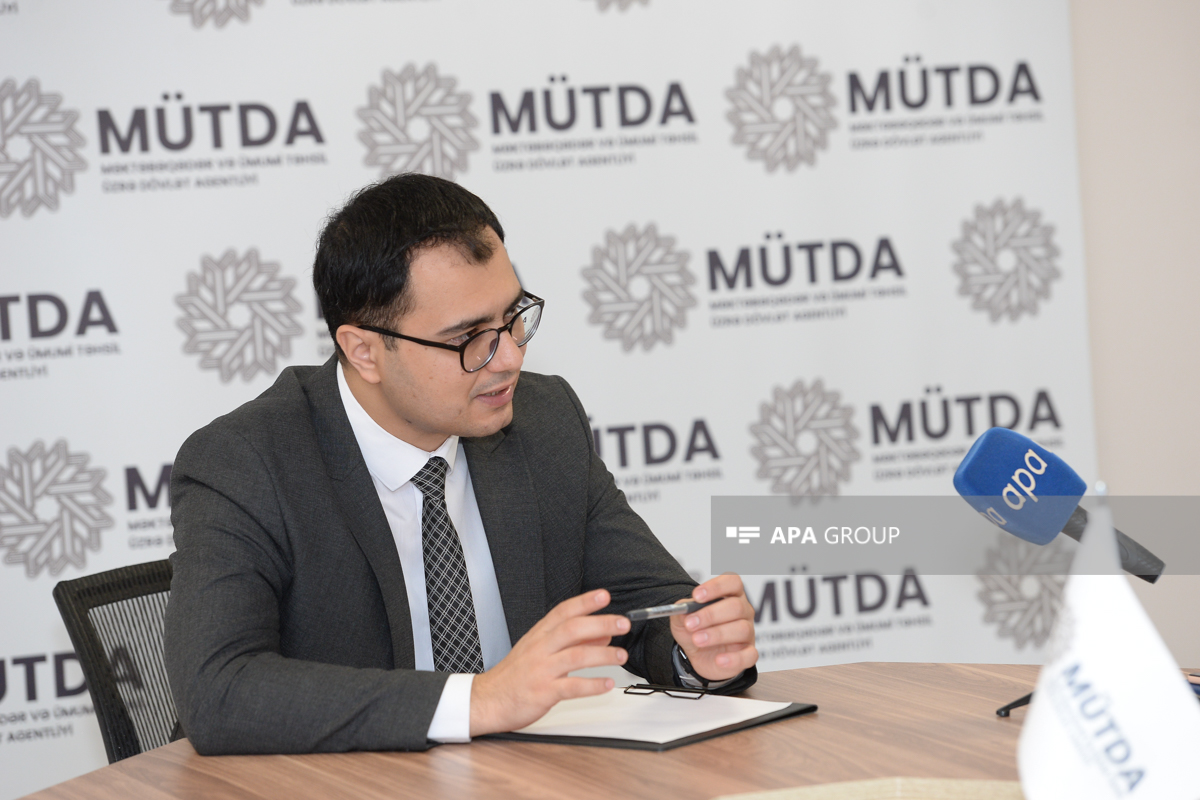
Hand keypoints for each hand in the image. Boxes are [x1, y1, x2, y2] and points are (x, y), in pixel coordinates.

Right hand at [469, 589, 628, 736]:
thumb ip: (572, 641)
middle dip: (600, 623)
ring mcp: (541, 670)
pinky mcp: (543, 692)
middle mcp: (541, 649)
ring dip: (602, 654)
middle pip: (572, 629)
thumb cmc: (514, 675)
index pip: (564, 612)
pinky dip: (592, 685)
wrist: (487, 700)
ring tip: (621, 655)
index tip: (604, 596)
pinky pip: (571, 687)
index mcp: (539, 635)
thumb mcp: (540, 651)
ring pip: (575, 656)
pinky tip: (607, 684)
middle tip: (623, 623)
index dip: (585, 602)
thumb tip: (602, 633)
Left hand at [670, 573, 757, 682]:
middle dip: (710, 615)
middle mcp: (743, 611)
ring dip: (717, 634)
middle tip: (691, 624)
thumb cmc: (695, 630)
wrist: (697, 656)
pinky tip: (719, 660)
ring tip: (697, 640)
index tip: (697, 596)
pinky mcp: (748, 654)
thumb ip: (681, 611)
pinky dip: (734, 658)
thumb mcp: (682, 619)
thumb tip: (682, 610)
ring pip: (742, 629)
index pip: (732, 582)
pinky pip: (750, 655)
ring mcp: (748, 633)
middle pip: (736, 606)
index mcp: (730, 595)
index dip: (716, 587)